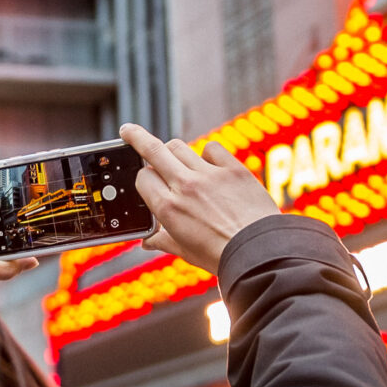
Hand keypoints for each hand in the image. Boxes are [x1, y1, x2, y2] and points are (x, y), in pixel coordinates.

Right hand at [122, 123, 278, 274]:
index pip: (143, 178)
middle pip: (152, 149)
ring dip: (173, 152)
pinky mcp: (232, 169)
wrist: (259, 252)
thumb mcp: (185, 252)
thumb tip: (148, 242)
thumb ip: (163, 241)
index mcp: (168, 208)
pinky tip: (210, 165)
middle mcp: (184, 186)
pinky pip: (211, 149)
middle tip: (128, 131)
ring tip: (177, 161)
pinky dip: (207, 154)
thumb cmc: (221, 256)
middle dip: (136, 137)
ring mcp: (208, 174)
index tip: (146, 180)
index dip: (143, 179)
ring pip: (179, 147)